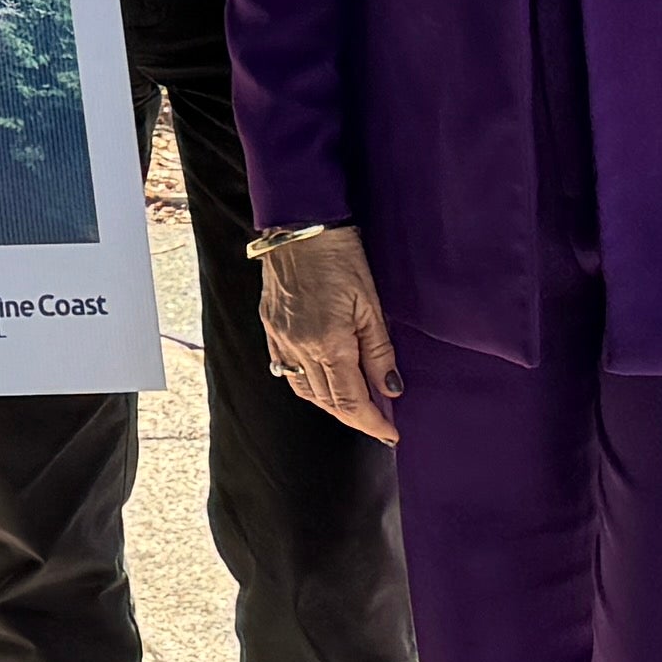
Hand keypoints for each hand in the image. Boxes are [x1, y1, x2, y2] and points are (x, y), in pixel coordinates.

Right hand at [258, 226, 401, 441]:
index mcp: (328, 344)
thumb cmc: (339, 257)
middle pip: (328, 402)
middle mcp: (299, 348)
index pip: (350, 400)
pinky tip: (323, 383)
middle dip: (355, 418)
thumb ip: (379, 351)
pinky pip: (287, 371)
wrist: (299, 228)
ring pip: (305, 391)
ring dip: (331, 406)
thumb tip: (391, 388)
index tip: (390, 433)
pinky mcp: (270, 328)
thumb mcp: (370, 304)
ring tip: (355, 408)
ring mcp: (280, 339)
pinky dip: (308, 386)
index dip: (372, 422)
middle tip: (380, 424)